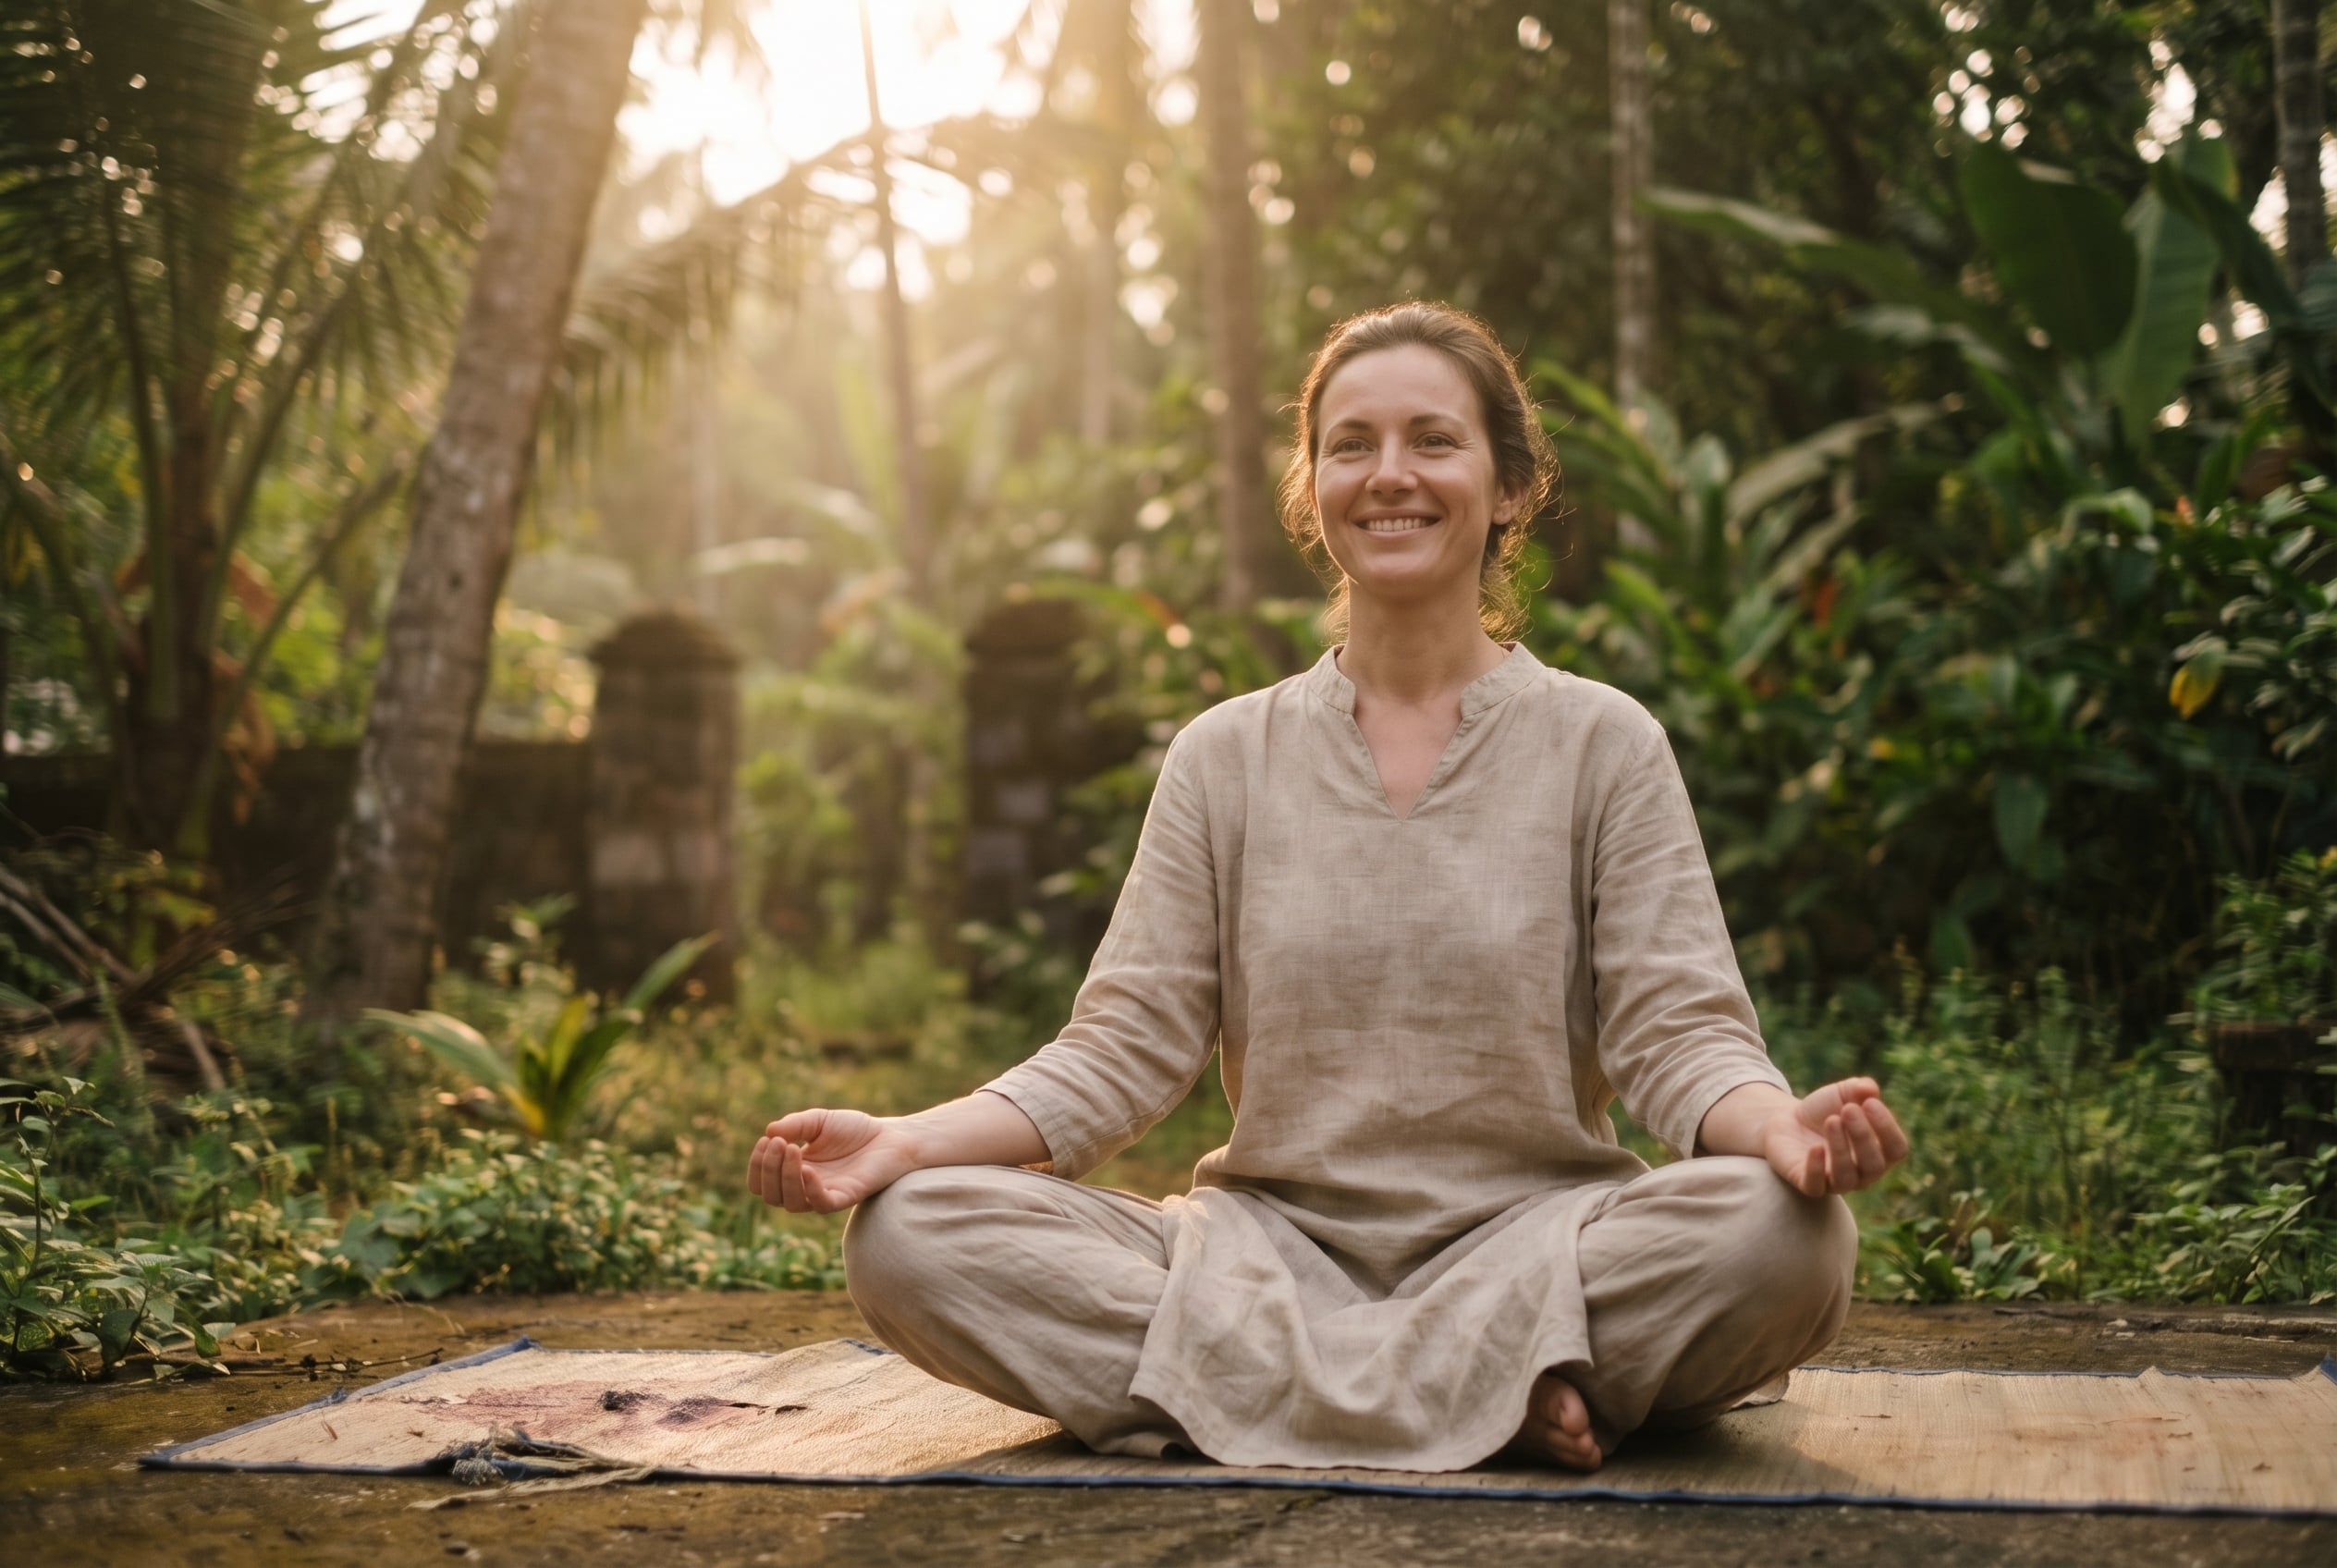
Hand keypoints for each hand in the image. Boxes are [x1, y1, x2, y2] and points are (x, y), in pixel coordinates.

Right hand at [746, 1108, 920, 1213]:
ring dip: (785, 1177)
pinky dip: (810, 1189)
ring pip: (791, 1203)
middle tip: (779, 1144)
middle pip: (771, 1196)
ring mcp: (824, 1194)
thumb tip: (769, 1132)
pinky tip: (808, 1169)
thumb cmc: (855, 1130)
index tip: (766, 1140)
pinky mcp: (845, 1197)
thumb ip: (795, 1125)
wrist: (892, 1136)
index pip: (762, 1183)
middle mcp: (806, 1187)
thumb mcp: (819, 1120)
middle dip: (768, 1169)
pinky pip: (820, 1205)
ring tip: (793, 1150)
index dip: (757, 1166)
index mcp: (795, 1171)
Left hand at [1759, 1077, 1909, 1196]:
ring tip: (1832, 1120)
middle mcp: (1863, 1173)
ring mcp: (1837, 1183)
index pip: (1897, 1149)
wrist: (1787, 1120)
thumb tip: (1870, 1089)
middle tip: (1848, 1109)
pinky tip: (1816, 1147)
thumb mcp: (1843, 1093)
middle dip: (1862, 1135)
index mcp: (1880, 1152)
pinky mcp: (1809, 1185)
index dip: (1887, 1127)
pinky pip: (1816, 1187)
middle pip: (1874, 1164)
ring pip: (1847, 1177)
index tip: (1870, 1102)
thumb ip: (1860, 1088)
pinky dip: (1816, 1168)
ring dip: (1840, 1148)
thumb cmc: (1824, 1110)